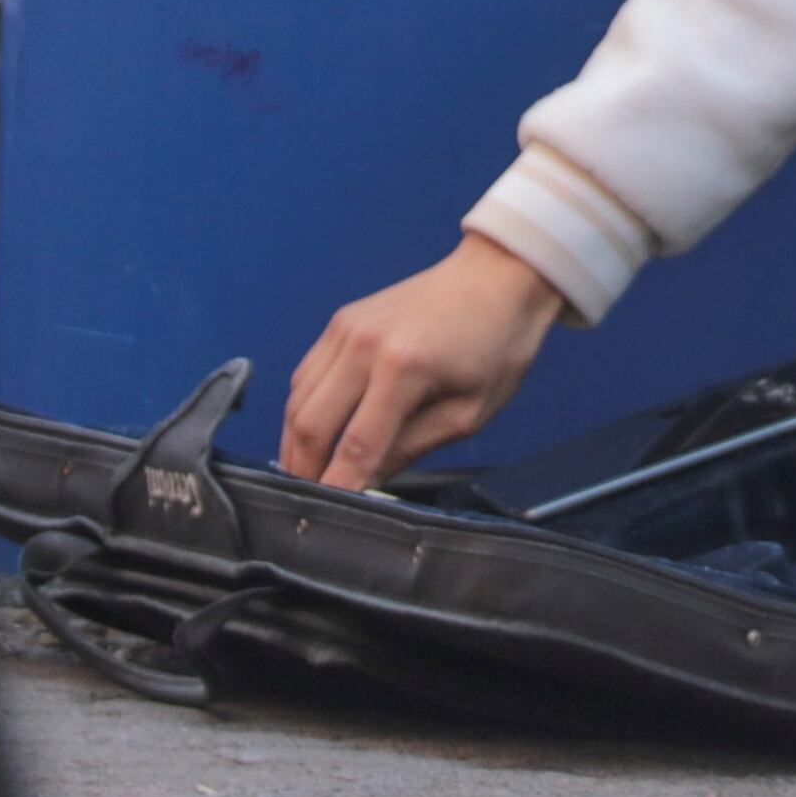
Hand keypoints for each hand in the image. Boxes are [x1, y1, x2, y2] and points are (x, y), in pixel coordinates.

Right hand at [285, 235, 559, 487]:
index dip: (338, 489)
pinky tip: (315, 435)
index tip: (329, 521)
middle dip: (306, 472)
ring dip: (296, 444)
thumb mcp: (471, 410)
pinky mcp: (340, 322)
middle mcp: (363, 345)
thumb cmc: (498, 342)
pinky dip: (302, 411)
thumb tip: (369, 481)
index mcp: (403, 368)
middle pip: (310, 426)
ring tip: (309, 476)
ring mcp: (346, 329)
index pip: (355, 446)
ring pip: (298, 402)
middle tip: (312, 506)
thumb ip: (414, 447)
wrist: (499, 275)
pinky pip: (306, 376)